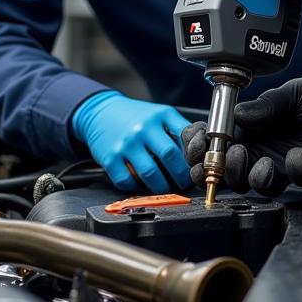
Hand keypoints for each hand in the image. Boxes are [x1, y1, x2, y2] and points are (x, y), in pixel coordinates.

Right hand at [71, 91, 190, 192]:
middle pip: (170, 156)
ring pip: (150, 173)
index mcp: (160, 115)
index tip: (196, 167)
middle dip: (181, 175)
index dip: (194, 156)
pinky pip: (127, 181)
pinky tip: (142, 185)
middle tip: (183, 183)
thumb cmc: (136, 117)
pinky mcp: (110, 158)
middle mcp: (143, 128)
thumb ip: (179, 129)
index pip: (185, 137)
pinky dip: (137, 188)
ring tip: (165, 187)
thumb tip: (200, 151)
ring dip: (162, 186)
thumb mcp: (160, 114)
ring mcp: (126, 144)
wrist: (101, 112)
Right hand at [181, 63, 301, 195]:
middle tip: (224, 160)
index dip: (202, 143)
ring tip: (259, 162)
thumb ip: (266, 106)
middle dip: (219, 168)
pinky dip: (292, 170)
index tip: (196, 142)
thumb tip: (236, 115)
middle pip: (230, 168)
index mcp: (256, 123)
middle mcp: (266, 145)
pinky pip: (292, 180)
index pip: (220, 138)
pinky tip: (300, 155)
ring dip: (250, 177)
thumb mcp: (294, 92)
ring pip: (255, 183)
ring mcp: (285, 160)